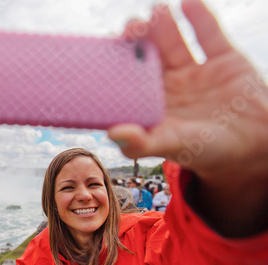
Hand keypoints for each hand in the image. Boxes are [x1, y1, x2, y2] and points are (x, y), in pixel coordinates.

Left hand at [108, 0, 267, 234]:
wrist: (254, 146)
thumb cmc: (205, 151)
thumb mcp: (171, 146)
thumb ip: (141, 142)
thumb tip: (112, 133)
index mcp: (152, 102)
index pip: (129, 78)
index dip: (119, 63)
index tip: (109, 50)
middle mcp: (170, 84)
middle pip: (149, 54)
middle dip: (139, 39)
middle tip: (131, 26)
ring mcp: (195, 70)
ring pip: (175, 41)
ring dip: (164, 24)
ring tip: (157, 10)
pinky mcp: (223, 59)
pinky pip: (210, 35)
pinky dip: (200, 18)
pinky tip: (188, 3)